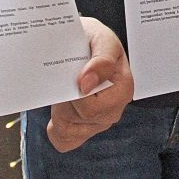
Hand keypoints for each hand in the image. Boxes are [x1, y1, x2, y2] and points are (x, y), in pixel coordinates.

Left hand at [46, 17, 134, 152]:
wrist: (82, 42)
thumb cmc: (93, 40)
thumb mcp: (101, 38)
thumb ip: (101, 59)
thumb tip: (87, 83)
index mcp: (123, 89)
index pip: (92, 108)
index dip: (76, 95)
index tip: (73, 75)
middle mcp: (114, 109)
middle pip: (78, 118)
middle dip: (66, 99)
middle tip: (66, 78)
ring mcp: (98, 122)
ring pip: (67, 128)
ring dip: (59, 108)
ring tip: (64, 89)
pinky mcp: (83, 130)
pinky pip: (64, 140)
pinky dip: (56, 127)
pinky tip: (60, 108)